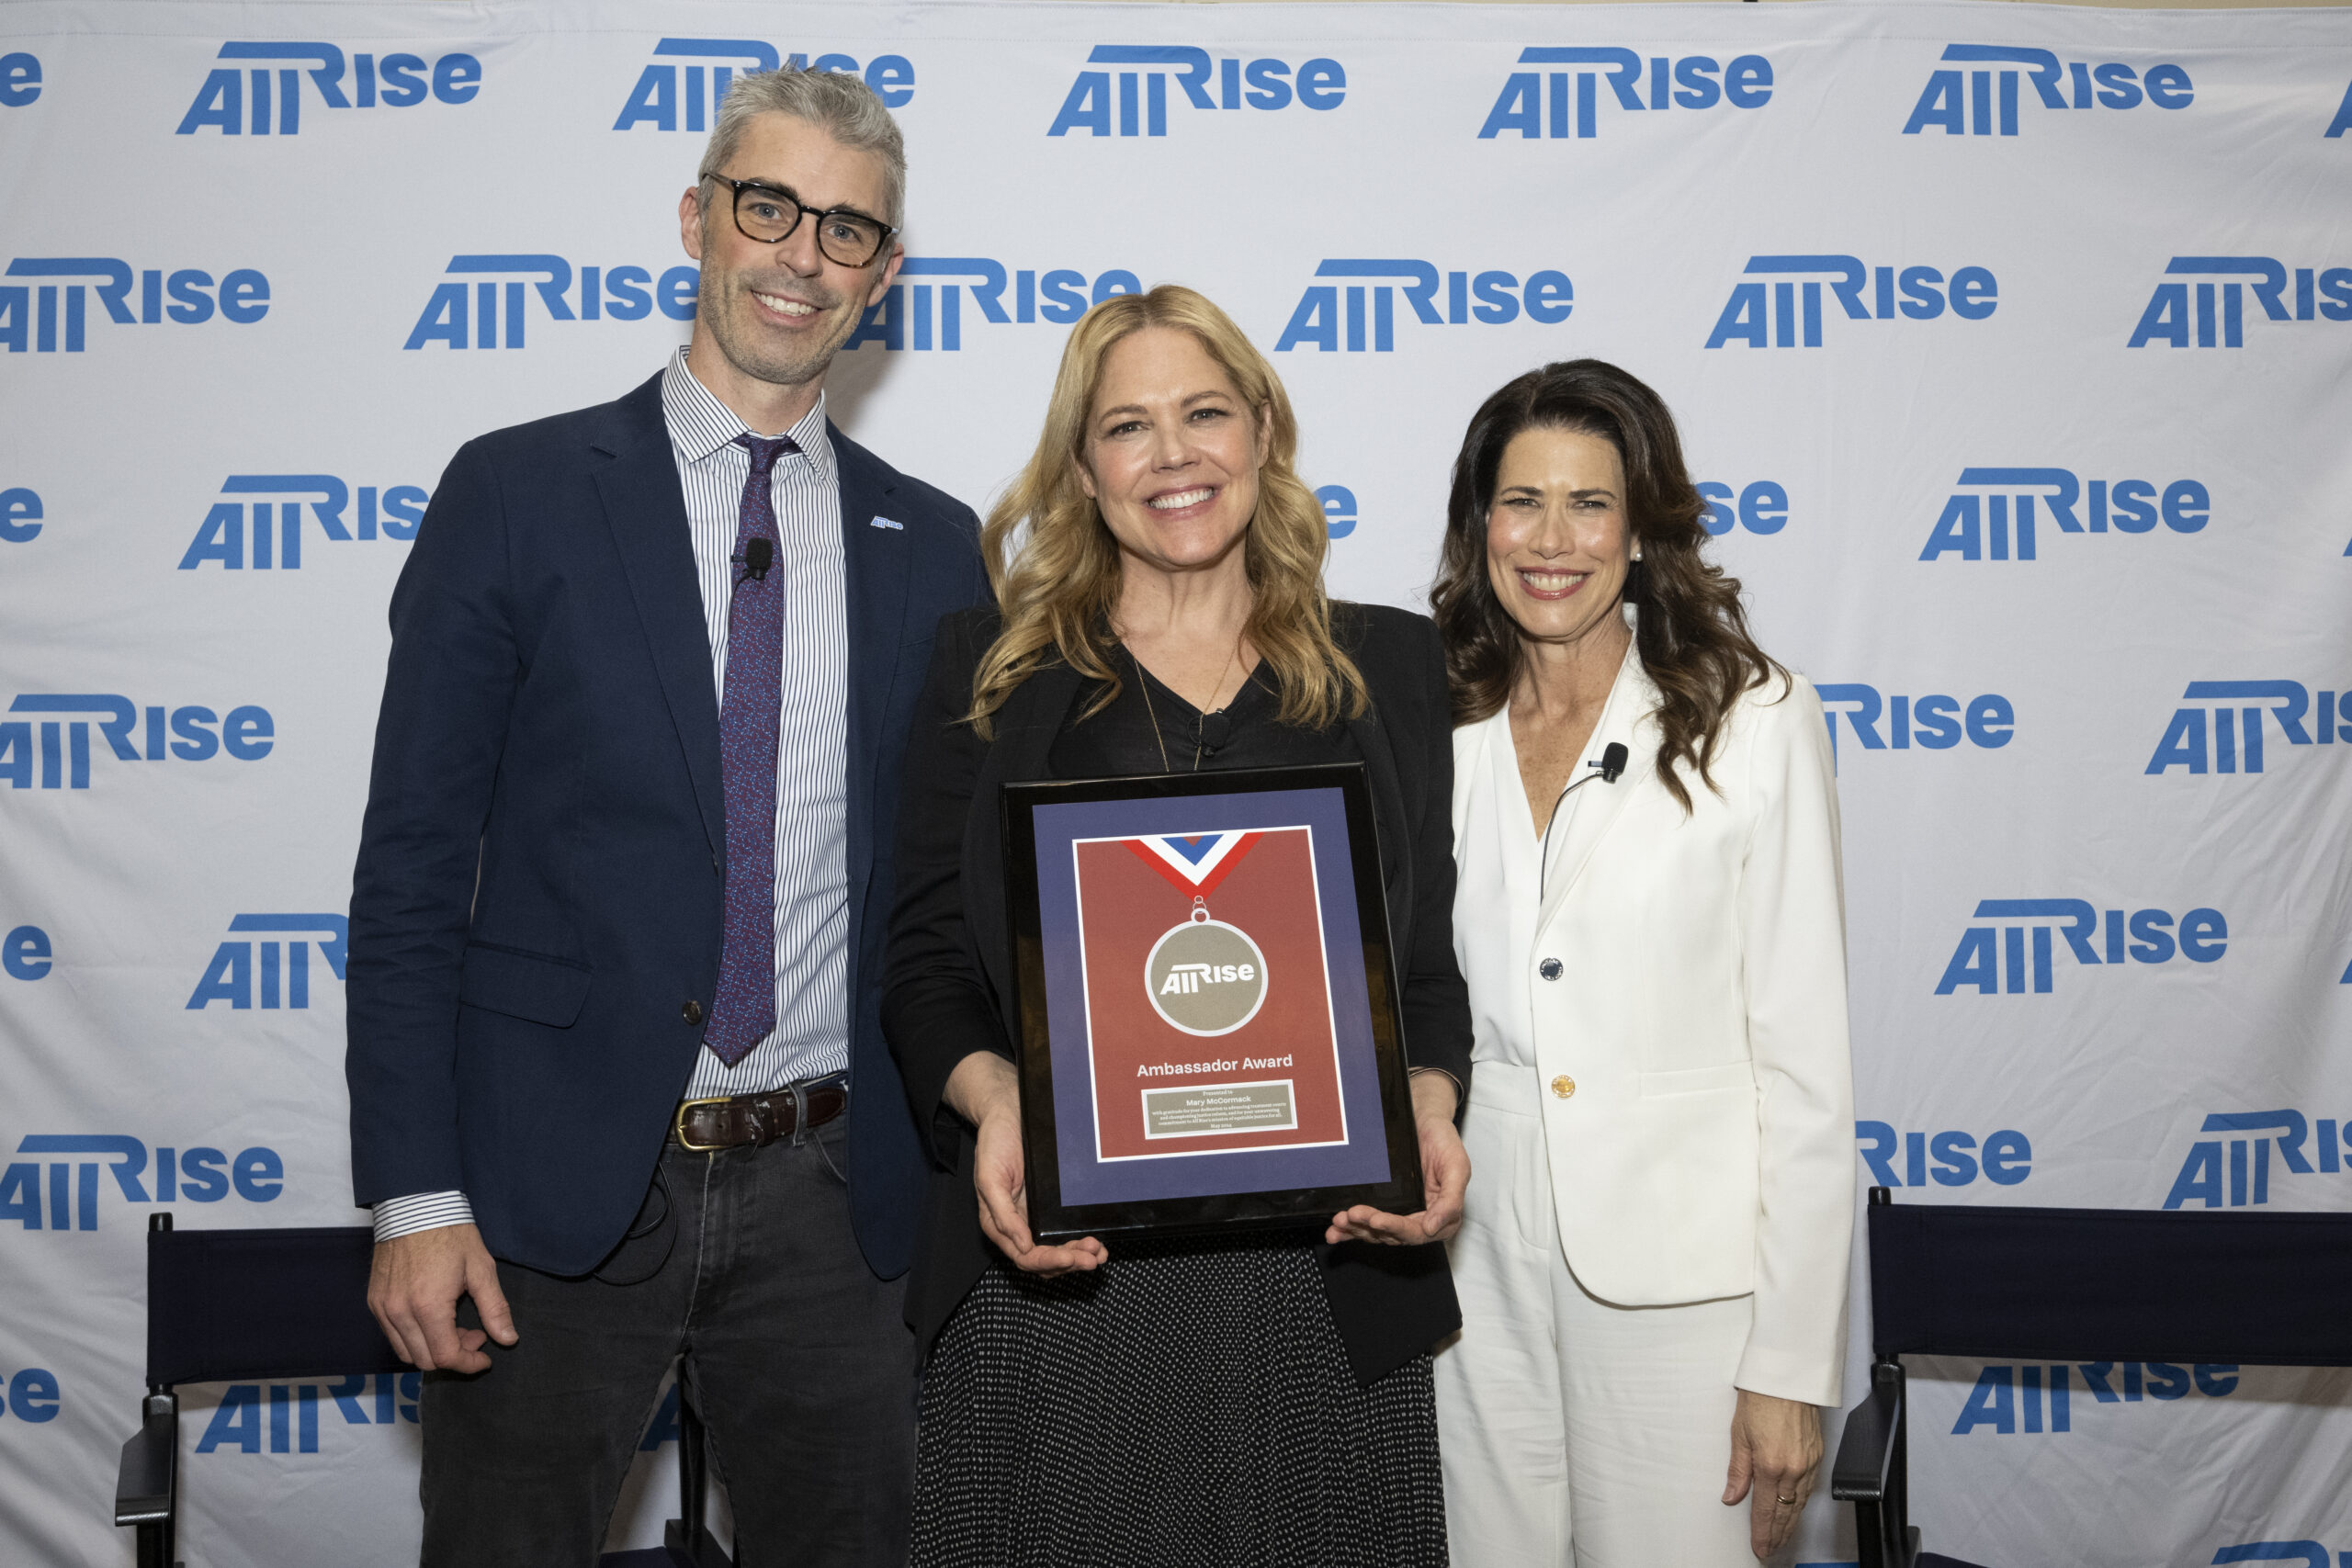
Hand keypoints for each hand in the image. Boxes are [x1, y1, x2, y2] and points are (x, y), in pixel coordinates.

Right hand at [367, 1223, 517, 1373]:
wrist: (415, 1205)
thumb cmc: (451, 1234)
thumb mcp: (481, 1269)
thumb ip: (495, 1308)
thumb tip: (508, 1339)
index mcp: (428, 1306)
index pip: (446, 1356)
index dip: (469, 1363)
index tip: (485, 1355)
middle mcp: (399, 1312)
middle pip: (425, 1360)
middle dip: (454, 1355)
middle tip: (474, 1334)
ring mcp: (382, 1308)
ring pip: (406, 1352)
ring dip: (432, 1349)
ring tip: (454, 1326)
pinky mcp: (374, 1302)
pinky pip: (392, 1335)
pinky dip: (414, 1337)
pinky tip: (432, 1318)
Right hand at [945, 1051, 1106, 1275]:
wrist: (1009, 1112)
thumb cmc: (994, 1142)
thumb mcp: (989, 1178)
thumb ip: (1003, 1215)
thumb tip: (1022, 1246)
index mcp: (1001, 1223)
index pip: (1026, 1257)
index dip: (1049, 1262)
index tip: (1070, 1258)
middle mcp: (1020, 1224)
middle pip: (1046, 1259)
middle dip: (1070, 1262)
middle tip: (1093, 1258)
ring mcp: (1038, 1215)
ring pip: (1059, 1249)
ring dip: (1079, 1256)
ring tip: (1099, 1253)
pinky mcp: (1052, 1204)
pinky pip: (1067, 1231)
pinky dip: (1081, 1242)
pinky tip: (1096, 1243)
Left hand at [1326, 1070, 1468, 1245]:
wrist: (1424, 1118)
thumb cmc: (1443, 1140)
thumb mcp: (1456, 1166)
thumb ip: (1451, 1200)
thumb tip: (1433, 1228)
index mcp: (1442, 1216)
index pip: (1416, 1232)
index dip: (1395, 1228)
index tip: (1376, 1220)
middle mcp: (1421, 1218)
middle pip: (1392, 1234)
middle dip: (1370, 1227)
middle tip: (1352, 1214)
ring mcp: (1402, 1212)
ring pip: (1376, 1231)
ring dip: (1357, 1229)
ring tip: (1340, 1220)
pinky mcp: (1386, 1205)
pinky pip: (1368, 1222)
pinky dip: (1351, 1229)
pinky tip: (1336, 1231)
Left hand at [1724, 1388, 1822, 1558]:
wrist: (1787, 1377)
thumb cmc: (1761, 1399)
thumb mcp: (1739, 1434)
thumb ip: (1738, 1470)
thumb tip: (1732, 1496)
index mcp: (1770, 1465)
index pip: (1766, 1510)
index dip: (1763, 1532)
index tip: (1760, 1547)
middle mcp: (1793, 1469)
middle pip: (1786, 1512)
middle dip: (1778, 1533)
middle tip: (1771, 1549)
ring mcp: (1809, 1463)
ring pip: (1800, 1503)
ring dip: (1791, 1523)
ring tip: (1782, 1537)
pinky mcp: (1818, 1455)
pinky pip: (1810, 1488)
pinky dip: (1802, 1504)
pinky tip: (1796, 1511)